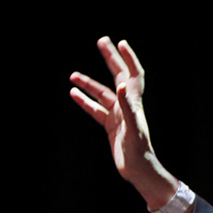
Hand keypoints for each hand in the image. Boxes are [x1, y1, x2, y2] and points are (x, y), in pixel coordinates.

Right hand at [70, 38, 178, 212]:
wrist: (139, 170)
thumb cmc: (139, 152)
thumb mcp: (133, 129)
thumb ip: (127, 107)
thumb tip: (120, 85)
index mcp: (134, 103)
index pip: (133, 75)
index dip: (128, 59)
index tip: (120, 43)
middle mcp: (127, 106)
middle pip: (118, 76)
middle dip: (110, 59)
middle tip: (102, 41)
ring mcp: (118, 115)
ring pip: (102, 94)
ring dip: (89, 83)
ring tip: (73, 75)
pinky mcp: (111, 126)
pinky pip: (96, 110)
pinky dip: (85, 102)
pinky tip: (73, 94)